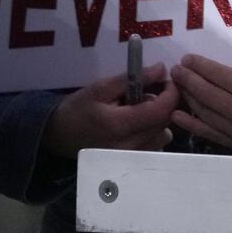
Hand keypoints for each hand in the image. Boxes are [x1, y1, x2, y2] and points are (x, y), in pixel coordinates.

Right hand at [41, 68, 177, 157]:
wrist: (59, 136)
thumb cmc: (78, 109)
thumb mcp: (100, 88)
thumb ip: (131, 79)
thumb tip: (161, 69)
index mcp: (119, 125)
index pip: (160, 111)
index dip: (171, 93)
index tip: (169, 80)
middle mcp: (129, 147)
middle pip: (165, 123)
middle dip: (165, 104)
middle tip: (151, 90)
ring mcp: (130, 158)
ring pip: (163, 135)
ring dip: (159, 119)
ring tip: (140, 109)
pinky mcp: (131, 163)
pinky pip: (154, 146)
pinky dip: (152, 132)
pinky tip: (137, 124)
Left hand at [170, 54, 231, 155]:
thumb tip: (209, 69)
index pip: (218, 75)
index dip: (199, 66)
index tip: (187, 59)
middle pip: (207, 94)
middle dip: (188, 80)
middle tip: (176, 70)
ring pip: (205, 113)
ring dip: (188, 98)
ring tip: (177, 86)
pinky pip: (209, 133)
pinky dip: (191, 123)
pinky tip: (177, 114)